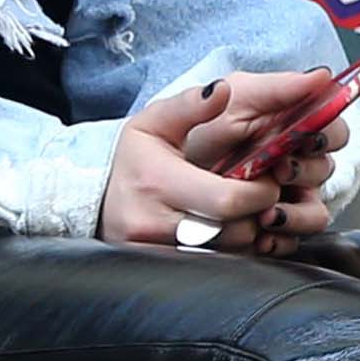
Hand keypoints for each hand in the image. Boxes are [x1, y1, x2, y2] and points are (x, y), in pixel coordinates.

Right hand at [100, 69, 334, 250]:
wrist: (91, 202)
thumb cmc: (134, 160)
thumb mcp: (155, 123)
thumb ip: (191, 105)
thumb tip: (224, 89)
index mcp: (158, 182)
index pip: (228, 200)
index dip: (261, 192)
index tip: (268, 179)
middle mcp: (154, 224)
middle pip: (234, 232)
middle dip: (259, 214)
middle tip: (262, 198)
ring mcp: (155, 253)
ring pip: (229, 255)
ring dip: (248, 235)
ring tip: (246, 214)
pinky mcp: (161, 271)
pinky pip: (214, 270)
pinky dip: (231, 254)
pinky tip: (228, 234)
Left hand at [190, 67, 345, 251]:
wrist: (142, 183)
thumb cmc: (184, 137)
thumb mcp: (225, 101)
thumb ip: (272, 88)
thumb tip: (320, 77)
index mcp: (286, 128)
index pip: (333, 130)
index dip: (327, 135)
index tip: (306, 138)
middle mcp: (289, 164)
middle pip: (324, 171)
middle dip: (302, 172)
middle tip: (276, 169)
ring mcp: (280, 201)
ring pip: (314, 214)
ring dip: (293, 213)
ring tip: (264, 212)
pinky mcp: (267, 235)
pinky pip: (289, 244)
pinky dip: (277, 241)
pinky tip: (257, 235)